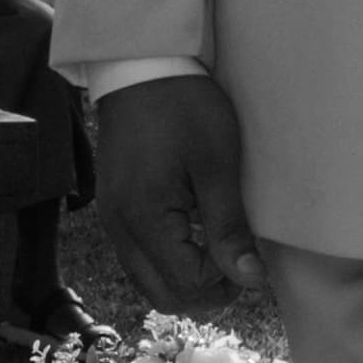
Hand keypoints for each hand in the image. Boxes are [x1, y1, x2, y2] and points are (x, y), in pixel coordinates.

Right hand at [92, 73, 263, 315]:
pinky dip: (168, 261)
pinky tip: (193, 234)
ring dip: (186, 279)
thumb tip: (250, 280)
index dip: (225, 282)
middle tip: (238, 262)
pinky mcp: (113, 211)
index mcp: (145, 217)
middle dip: (206, 291)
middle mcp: (119, 228)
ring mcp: (112, 221)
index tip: (250, 258)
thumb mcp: (217, 165)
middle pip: (164, 296)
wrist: (141, 66)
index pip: (187, 283)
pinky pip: (139, 259)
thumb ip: (228, 227)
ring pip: (149, 282)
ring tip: (219, 248)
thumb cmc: (185, 107)